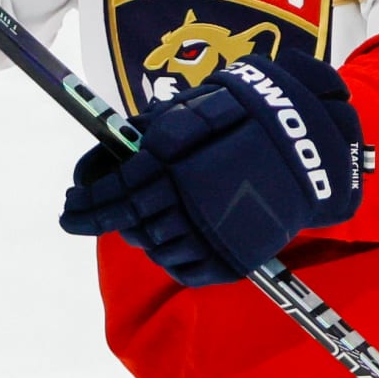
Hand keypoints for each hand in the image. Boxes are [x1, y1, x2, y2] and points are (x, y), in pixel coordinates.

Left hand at [59, 52, 365, 285]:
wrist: (310, 146)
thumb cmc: (249, 117)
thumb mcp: (197, 110)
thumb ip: (154, 130)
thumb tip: (115, 148)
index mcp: (178, 163)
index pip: (117, 192)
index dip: (87, 205)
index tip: (68, 211)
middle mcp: (191, 202)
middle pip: (131, 222)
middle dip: (107, 218)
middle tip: (93, 211)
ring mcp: (213, 234)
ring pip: (155, 246)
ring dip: (141, 233)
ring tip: (143, 216)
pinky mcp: (232, 257)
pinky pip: (184, 267)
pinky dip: (170, 255)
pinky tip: (170, 236)